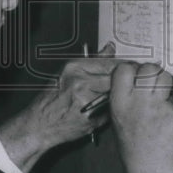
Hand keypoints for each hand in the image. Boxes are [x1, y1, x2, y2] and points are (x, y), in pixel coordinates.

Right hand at [0, 42, 117, 172]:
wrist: (40, 124)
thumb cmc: (52, 99)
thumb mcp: (68, 73)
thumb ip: (92, 62)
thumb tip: (110, 48)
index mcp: (74, 67)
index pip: (109, 63)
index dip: (125, 66)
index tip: (132, 68)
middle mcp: (80, 82)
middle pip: (115, 78)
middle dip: (125, 82)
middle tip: (129, 84)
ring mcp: (86, 100)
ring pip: (114, 95)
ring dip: (119, 96)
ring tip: (114, 98)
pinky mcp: (90, 117)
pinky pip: (109, 110)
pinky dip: (110, 110)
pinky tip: (103, 110)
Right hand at [109, 63, 172, 172]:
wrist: (147, 170)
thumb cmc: (132, 146)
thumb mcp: (117, 117)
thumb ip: (123, 95)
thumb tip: (134, 76)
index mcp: (119, 102)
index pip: (124, 69)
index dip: (132, 69)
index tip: (135, 73)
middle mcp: (136, 101)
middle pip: (148, 68)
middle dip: (151, 72)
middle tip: (151, 82)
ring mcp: (156, 106)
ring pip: (165, 77)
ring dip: (164, 82)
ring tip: (160, 93)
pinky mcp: (172, 114)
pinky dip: (172, 103)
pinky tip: (166, 113)